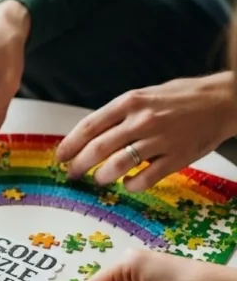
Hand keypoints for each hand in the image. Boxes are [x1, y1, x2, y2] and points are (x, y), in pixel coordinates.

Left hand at [56, 72, 236, 190]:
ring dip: (103, 177)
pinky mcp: (176, 158)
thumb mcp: (145, 95)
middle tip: (73, 173)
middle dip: (80, 165)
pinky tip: (128, 184)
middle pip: (98, 149)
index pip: (89, 126)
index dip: (70, 144)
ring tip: (99, 179)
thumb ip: (120, 113)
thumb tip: (92, 134)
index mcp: (130, 102)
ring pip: (118, 166)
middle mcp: (141, 120)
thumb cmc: (182, 97)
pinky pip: (145, 179)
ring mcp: (159, 140)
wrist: (221, 101)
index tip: (60, 156)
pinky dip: (132, 185)